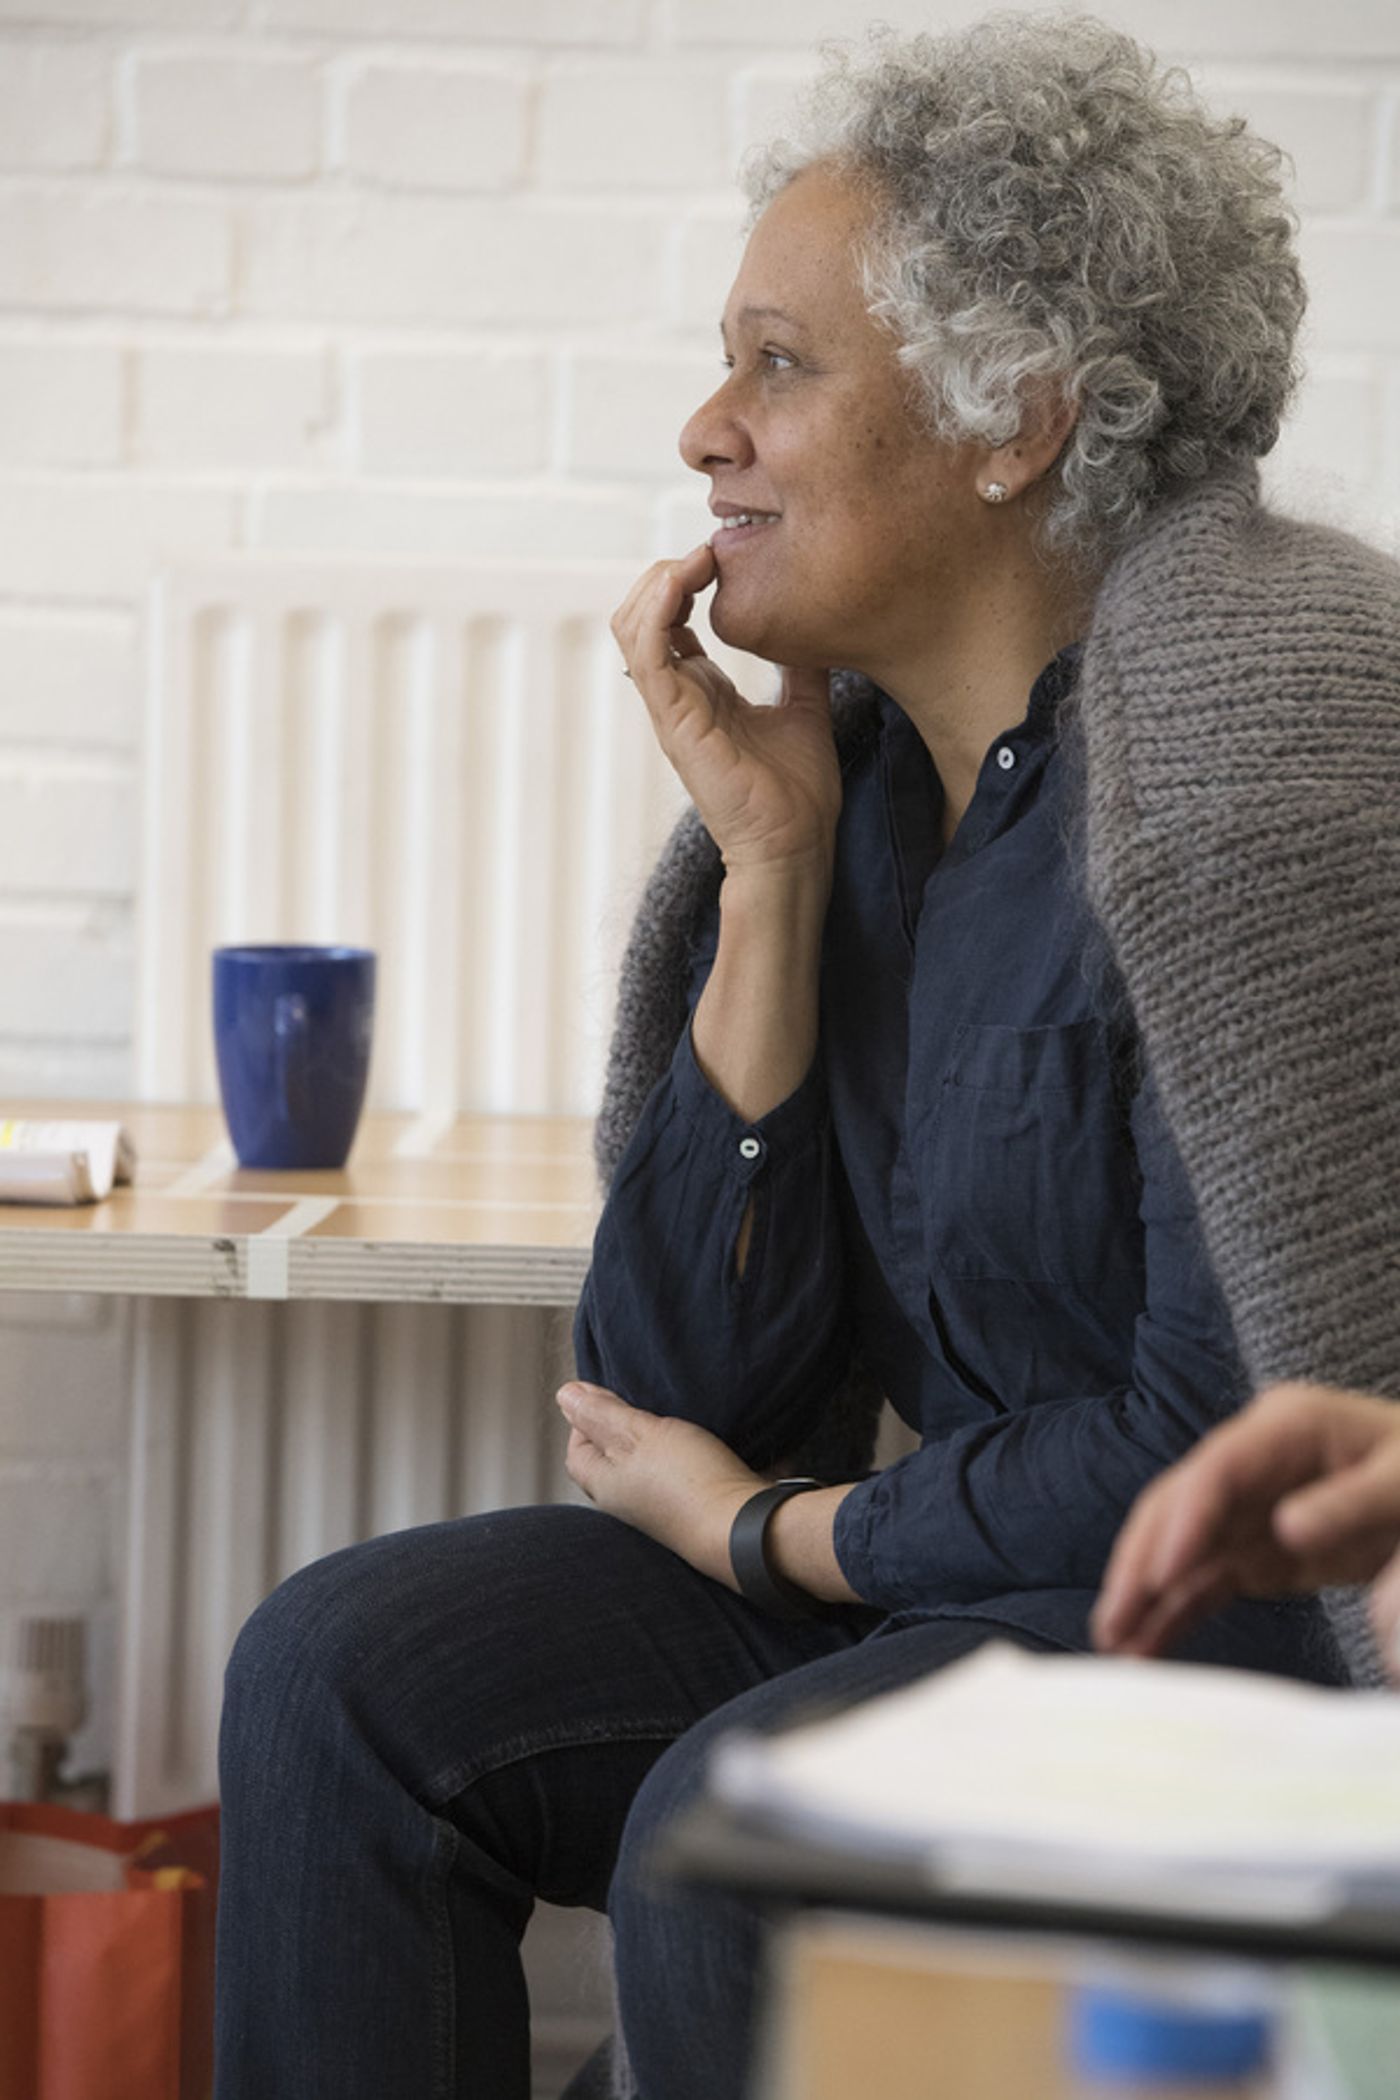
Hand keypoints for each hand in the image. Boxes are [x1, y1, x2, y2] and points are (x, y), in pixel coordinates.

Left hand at [556, 1381, 763, 1586]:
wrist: (742, 1528)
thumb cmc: (690, 1482)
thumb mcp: (639, 1432)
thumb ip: (602, 1413)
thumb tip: (565, 1396)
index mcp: (602, 1484)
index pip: (577, 1447)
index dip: (587, 1416)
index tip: (608, 1394)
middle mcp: (624, 1502)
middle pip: (608, 1458)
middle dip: (619, 1427)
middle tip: (639, 1404)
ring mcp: (656, 1509)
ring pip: (641, 1467)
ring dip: (651, 1442)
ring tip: (670, 1423)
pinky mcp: (686, 1510)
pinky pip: (670, 1478)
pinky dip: (676, 1458)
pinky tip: (694, 1448)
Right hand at [611, 543, 841, 875]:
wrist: (796, 846)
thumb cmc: (798, 795)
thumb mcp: (805, 710)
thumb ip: (800, 670)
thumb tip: (812, 629)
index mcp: (703, 693)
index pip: (670, 621)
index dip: (688, 580)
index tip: (724, 557)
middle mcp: (679, 697)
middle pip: (641, 615)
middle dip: (667, 572)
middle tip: (710, 552)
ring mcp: (672, 709)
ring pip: (632, 626)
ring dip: (658, 583)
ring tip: (697, 560)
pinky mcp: (675, 720)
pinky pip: (647, 654)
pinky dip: (657, 610)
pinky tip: (685, 582)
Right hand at [1092, 1382, 1399, 1676]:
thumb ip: (1351, 1503)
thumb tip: (1288, 1529)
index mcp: (1286, 1427)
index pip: (1217, 1470)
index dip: (1184, 1521)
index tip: (1161, 1577)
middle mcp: (1251, 1461)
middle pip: (1176, 1506)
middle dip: (1140, 1564)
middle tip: (1112, 1619)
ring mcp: (1247, 1507)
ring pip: (1178, 1548)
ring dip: (1144, 1596)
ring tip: (1115, 1645)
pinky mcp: (1254, 1549)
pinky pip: (1203, 1581)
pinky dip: (1174, 1613)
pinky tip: (1146, 1646)